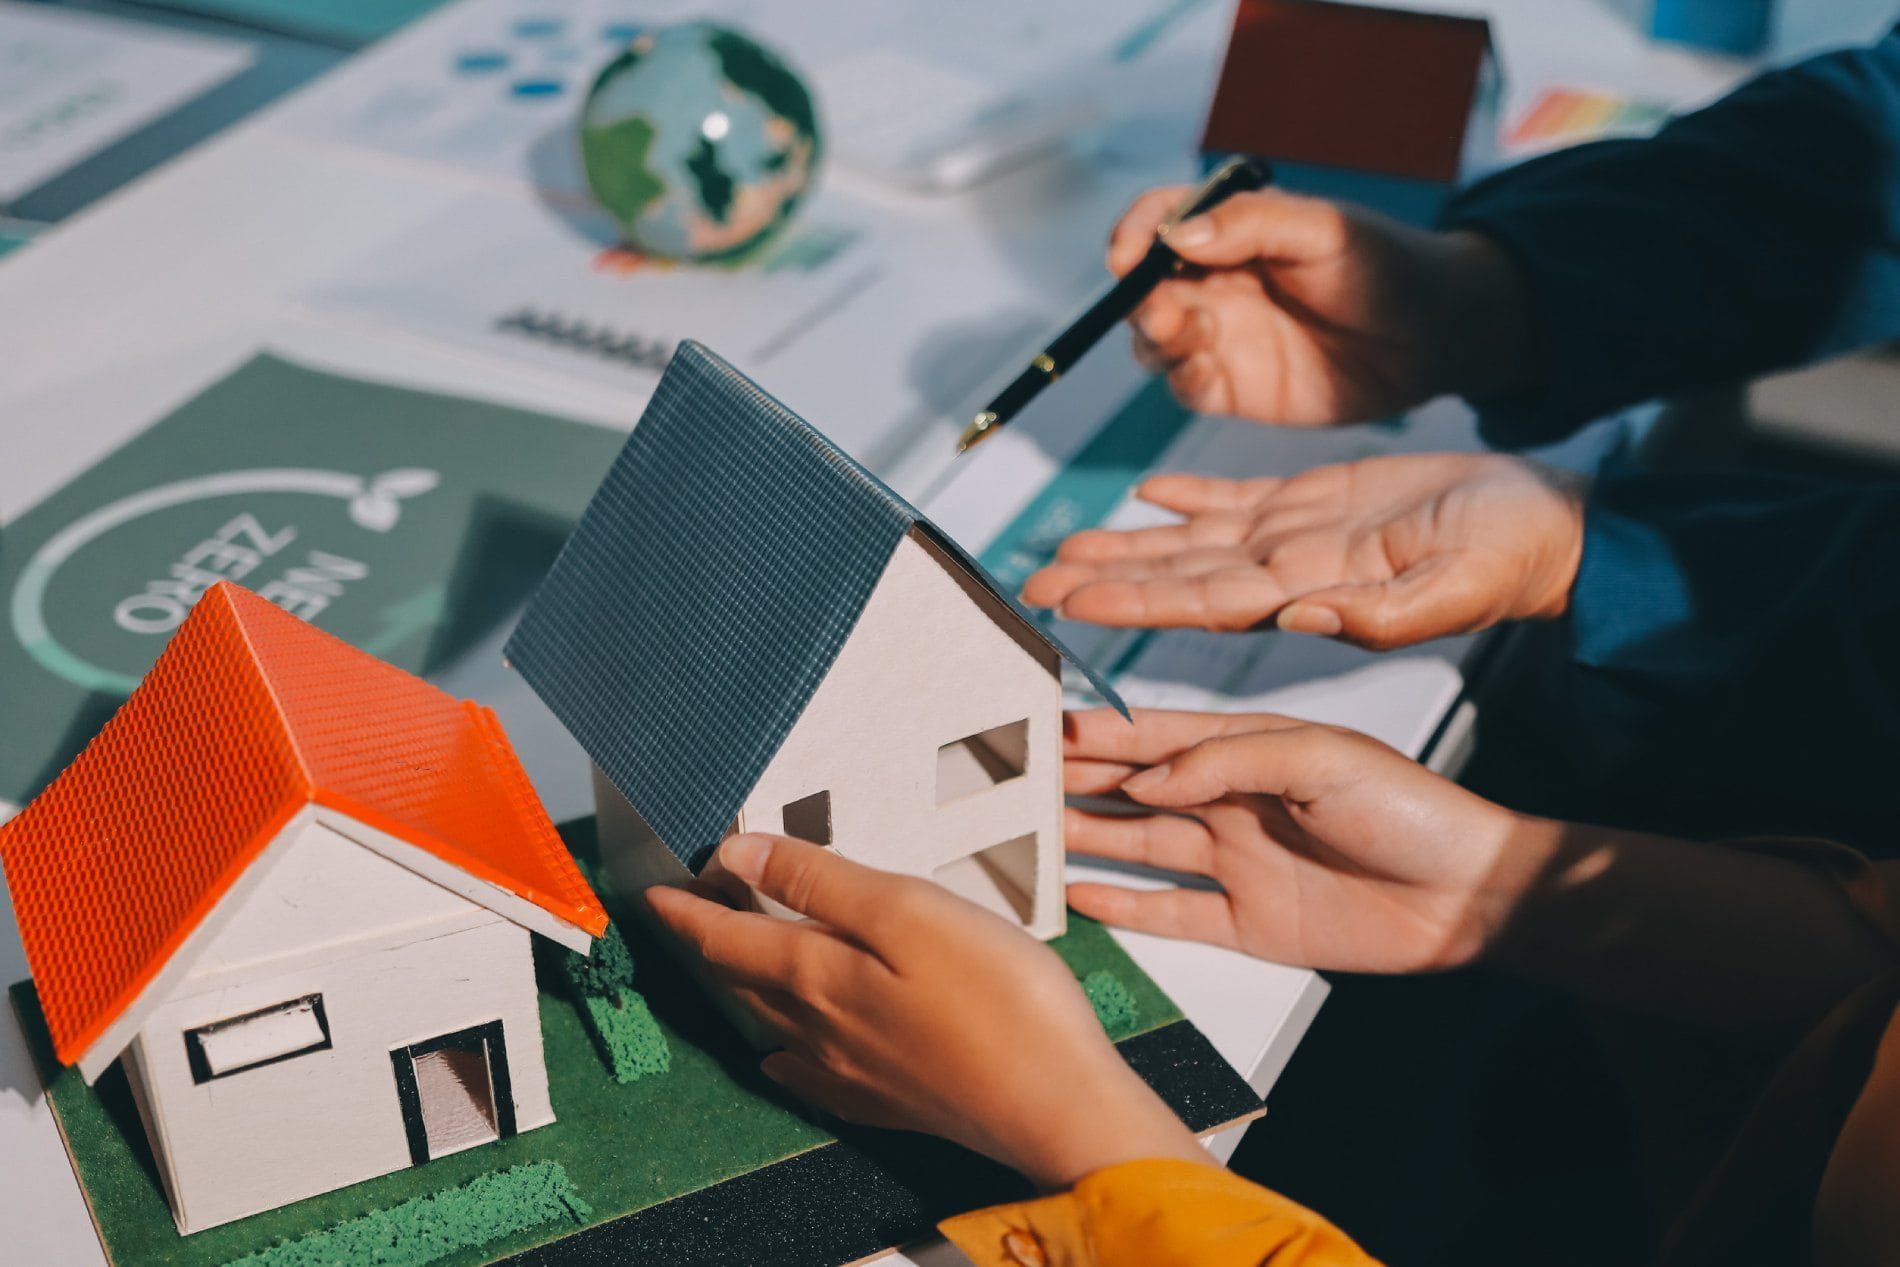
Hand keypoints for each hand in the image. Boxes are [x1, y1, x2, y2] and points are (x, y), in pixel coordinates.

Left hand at [645, 834, 1209, 1188]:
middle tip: (689, 911)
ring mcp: (854, 1073)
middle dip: (709, 943)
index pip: (727, 939)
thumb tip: (737, 854)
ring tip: (732, 962)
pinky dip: (785, 1053)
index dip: (687, 910)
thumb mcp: (908, 910)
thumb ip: (819, 881)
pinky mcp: (891, 1102)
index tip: (653, 892)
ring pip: (773, 1024)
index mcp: (818, 976)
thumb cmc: (999, 999)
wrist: (1057, 1106)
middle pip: (742, 982)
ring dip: (744, 989)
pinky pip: (811, 1074)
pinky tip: (785, 1057)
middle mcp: (821, 1030)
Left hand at [1021, 453, 1585, 647]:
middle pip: (1177, 576)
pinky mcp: (1321, 504)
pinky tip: (1146, 489)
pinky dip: (1192, 493)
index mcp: (1313, 592)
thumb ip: (1384, 612)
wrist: (1556, 527)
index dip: (1130, 599)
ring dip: (1129, 542)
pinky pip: (1239, 499)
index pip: (1199, 601)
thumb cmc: (1520, 558)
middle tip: (1030, 583)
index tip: (1066, 604)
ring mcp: (1300, 540)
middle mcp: (1291, 573)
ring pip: (1193, 541)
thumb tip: (1302, 619)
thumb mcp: (1459, 589)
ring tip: (1064, 545)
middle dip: (1104, 577)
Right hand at [1064, 709, 1548, 972]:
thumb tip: (1151, 774)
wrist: (1468, 896)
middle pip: (1134, 791)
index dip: (1099, 732)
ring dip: (1085, 839)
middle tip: (1012, 780)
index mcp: (1249, 749)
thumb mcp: (1319, 759)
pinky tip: (1078, 894)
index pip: (1156, 736)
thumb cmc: (1410, 810)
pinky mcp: (1247, 923)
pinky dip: (1122, 905)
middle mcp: (1232, 802)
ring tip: (1026, 834)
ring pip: (1139, 848)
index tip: (1043, 726)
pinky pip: (1169, 913)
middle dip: (1074, 782)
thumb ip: (1229, 760)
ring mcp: (1236, 863)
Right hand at [1109, 186, 1532, 423]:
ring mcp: (1221, 335)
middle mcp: (1215, 280)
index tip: (1128, 254)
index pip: (1161, 220)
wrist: (1434, 338)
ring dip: (1155, 337)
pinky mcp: (1234, 388)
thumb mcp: (1325, 230)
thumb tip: (1178, 235)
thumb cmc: (1386, 266)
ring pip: (1154, 338)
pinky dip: (1182, 380)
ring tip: (1190, 335)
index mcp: (1233, 229)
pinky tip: (1206, 374)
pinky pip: (1185, 386)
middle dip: (1138, 295)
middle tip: (1163, 309)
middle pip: (1144, 285)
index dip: (1135, 232)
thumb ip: (1251, 225)